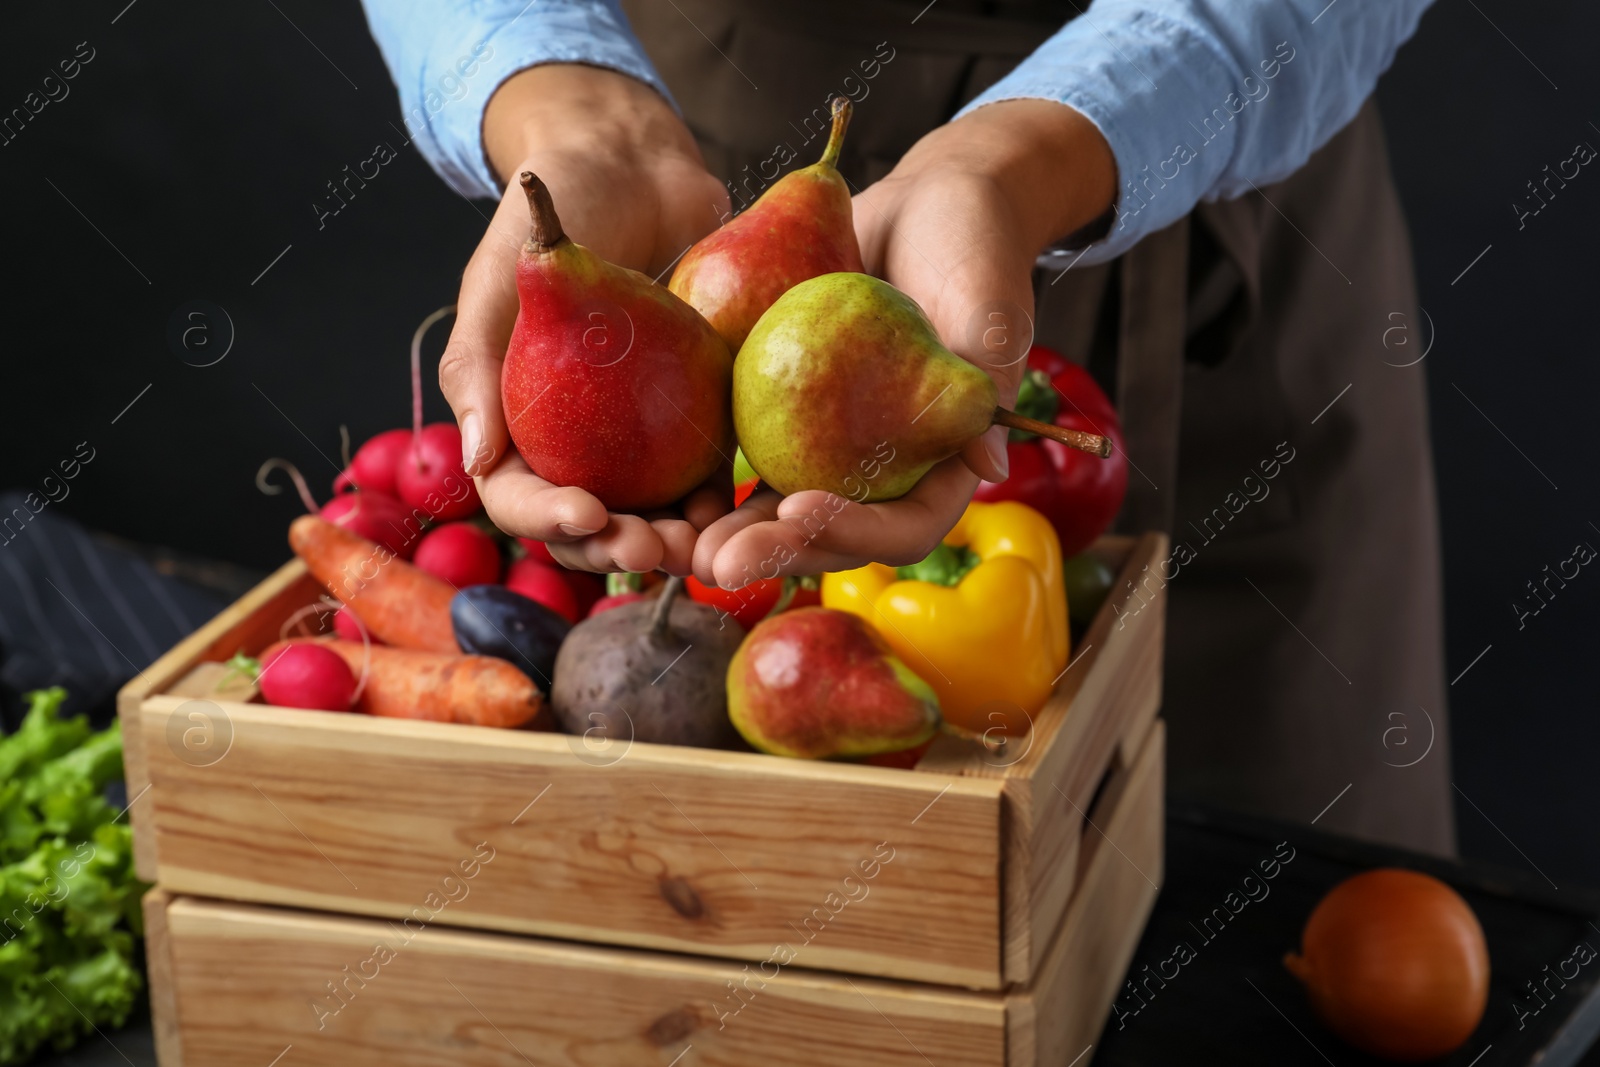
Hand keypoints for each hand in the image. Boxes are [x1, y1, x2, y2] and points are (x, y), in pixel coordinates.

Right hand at [440, 65, 730, 574]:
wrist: (635, 159)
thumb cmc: (560, 204)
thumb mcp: (507, 273)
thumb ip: (481, 365)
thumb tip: (475, 463)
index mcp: (511, 419)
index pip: (516, 495)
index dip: (547, 520)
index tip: (591, 514)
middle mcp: (570, 438)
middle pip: (586, 524)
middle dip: (616, 549)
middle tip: (655, 550)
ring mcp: (631, 433)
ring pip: (647, 512)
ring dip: (670, 541)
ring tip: (701, 549)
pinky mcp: (690, 415)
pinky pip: (703, 472)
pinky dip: (717, 502)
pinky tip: (740, 511)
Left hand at [693, 99, 1115, 587]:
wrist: (923, 204)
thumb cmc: (971, 243)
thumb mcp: (988, 301)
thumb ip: (988, 373)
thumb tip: (988, 466)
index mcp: (940, 462)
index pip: (901, 527)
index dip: (852, 533)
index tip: (799, 507)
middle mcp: (884, 469)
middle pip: (828, 537)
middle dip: (773, 554)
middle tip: (716, 562)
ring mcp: (831, 448)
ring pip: (777, 511)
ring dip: (731, 535)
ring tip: (680, 546)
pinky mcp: (786, 416)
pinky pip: (746, 454)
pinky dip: (710, 477)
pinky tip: (664, 488)